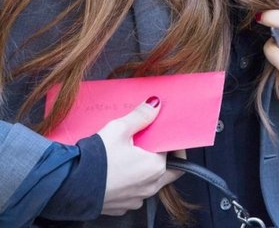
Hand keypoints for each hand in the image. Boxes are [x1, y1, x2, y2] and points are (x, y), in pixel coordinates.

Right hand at [97, 98, 184, 215]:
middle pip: (166, 170)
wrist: (70, 185)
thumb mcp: (120, 128)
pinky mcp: (121, 207)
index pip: (174, 153)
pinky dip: (130, 182)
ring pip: (148, 183)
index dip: (169, 141)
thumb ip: (141, 116)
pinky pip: (133, 192)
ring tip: (131, 154)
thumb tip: (155, 105)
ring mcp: (135, 200)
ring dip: (144, 170)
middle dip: (160, 157)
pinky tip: (118, 170)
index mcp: (156, 168)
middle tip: (150, 144)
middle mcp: (149, 187)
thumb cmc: (97, 159)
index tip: (163, 134)